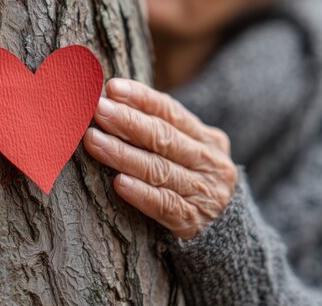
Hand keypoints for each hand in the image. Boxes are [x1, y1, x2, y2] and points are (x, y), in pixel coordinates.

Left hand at [83, 78, 236, 239]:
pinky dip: (141, 193)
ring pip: (159, 170)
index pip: (172, 112)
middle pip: (164, 138)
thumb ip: (162, 131)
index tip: (112, 88)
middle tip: (98, 109)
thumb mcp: (189, 152)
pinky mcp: (192, 222)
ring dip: (124, 154)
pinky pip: (164, 205)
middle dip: (128, 121)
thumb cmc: (192, 181)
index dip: (142, 98)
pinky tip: (118, 183)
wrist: (228, 233)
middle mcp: (209, 163)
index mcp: (207, 139)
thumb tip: (112, 102)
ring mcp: (204, 193)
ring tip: (93, 141)